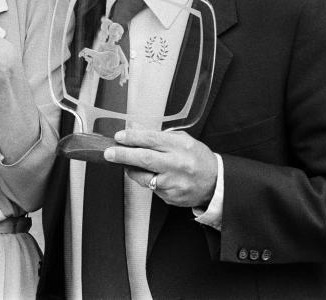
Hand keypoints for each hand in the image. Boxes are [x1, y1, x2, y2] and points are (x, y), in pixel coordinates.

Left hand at [103, 129, 217, 207]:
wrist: (216, 183)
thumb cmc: (198, 158)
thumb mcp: (182, 140)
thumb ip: (158, 135)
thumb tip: (134, 128)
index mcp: (181, 147)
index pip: (151, 139)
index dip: (132, 137)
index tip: (119, 137)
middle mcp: (178, 164)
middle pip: (144, 158)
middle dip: (123, 155)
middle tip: (109, 153)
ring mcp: (174, 183)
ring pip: (144, 177)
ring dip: (131, 170)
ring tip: (127, 164)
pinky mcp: (171, 197)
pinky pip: (152, 188)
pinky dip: (147, 181)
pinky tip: (152, 176)